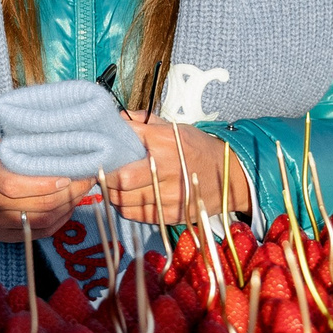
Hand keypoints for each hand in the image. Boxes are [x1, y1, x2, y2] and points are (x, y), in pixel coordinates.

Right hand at [0, 142, 84, 244]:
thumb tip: (66, 148)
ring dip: (67, 208)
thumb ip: (25, 150)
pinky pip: (37, 233)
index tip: (68, 176)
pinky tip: (69, 206)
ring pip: (39, 222)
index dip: (45, 184)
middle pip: (33, 207)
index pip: (14, 185)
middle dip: (67, 195)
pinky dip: (59, 221)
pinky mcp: (1, 236)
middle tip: (86, 180)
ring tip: (81, 192)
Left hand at [103, 117, 244, 224]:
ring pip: (123, 200)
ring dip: (113, 193)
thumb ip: (145, 122)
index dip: (109, 144)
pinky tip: (128, 199)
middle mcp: (166, 168)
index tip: (103, 148)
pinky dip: (125, 207)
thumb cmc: (198, 149)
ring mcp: (169, 195)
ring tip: (114, 186)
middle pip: (120, 178)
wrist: (230, 175)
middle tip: (105, 172)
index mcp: (165, 141)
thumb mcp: (175, 128)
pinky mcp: (170, 214)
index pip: (125, 140)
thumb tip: (119, 118)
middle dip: (107, 175)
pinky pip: (135, 214)